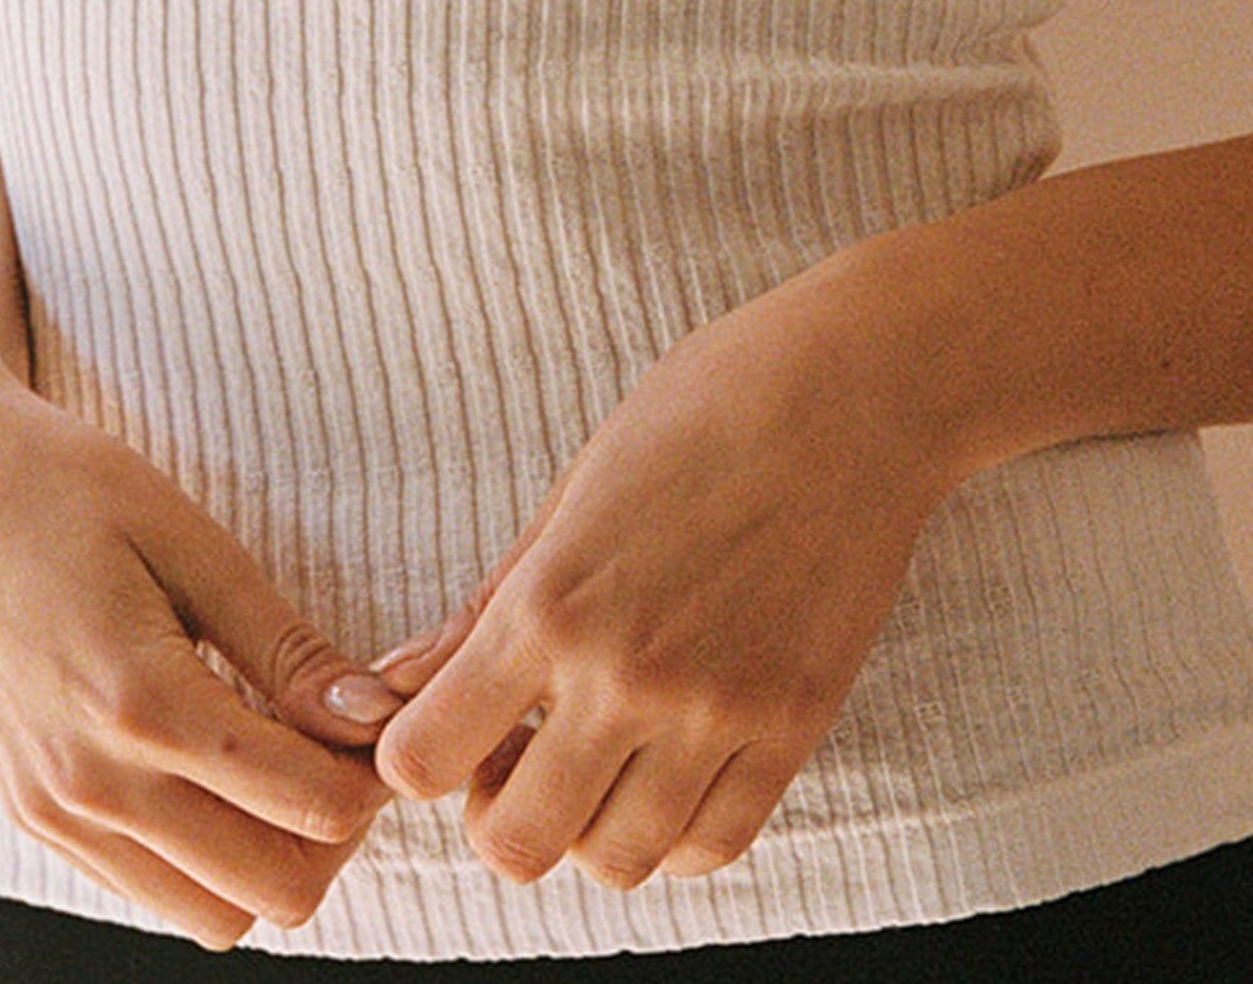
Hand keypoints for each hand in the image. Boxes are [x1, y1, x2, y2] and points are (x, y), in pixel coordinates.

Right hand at [0, 371, 401, 947]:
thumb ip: (286, 645)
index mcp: (142, 703)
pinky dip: (206, 857)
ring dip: (271, 856)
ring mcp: (56, 812)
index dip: (372, 773)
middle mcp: (92, 784)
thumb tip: (375, 716)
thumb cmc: (76, 488)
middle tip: (341, 743)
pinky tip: (216, 767)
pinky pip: (149, 890)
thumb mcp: (193, 542)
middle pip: (273, 891)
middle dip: (335, 832)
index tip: (382, 716)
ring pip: (212, 915)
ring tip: (282, 757)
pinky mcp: (35, 815)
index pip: (307, 806)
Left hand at [372, 260, 952, 891]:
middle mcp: (625, 675)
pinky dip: (678, 832)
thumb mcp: (575, 484)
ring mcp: (716, 713)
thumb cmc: (706, 408)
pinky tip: (673, 767)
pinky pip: (714, 846)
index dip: (419, 757)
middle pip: (516, 845)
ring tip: (604, 755)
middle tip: (522, 755)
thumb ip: (486, 603)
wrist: (856, 390)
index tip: (450, 726)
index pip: (423, 759)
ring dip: (591, 827)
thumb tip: (396, 680)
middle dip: (498, 815)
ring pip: (616, 862)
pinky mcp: (792, 729)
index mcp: (551, 601)